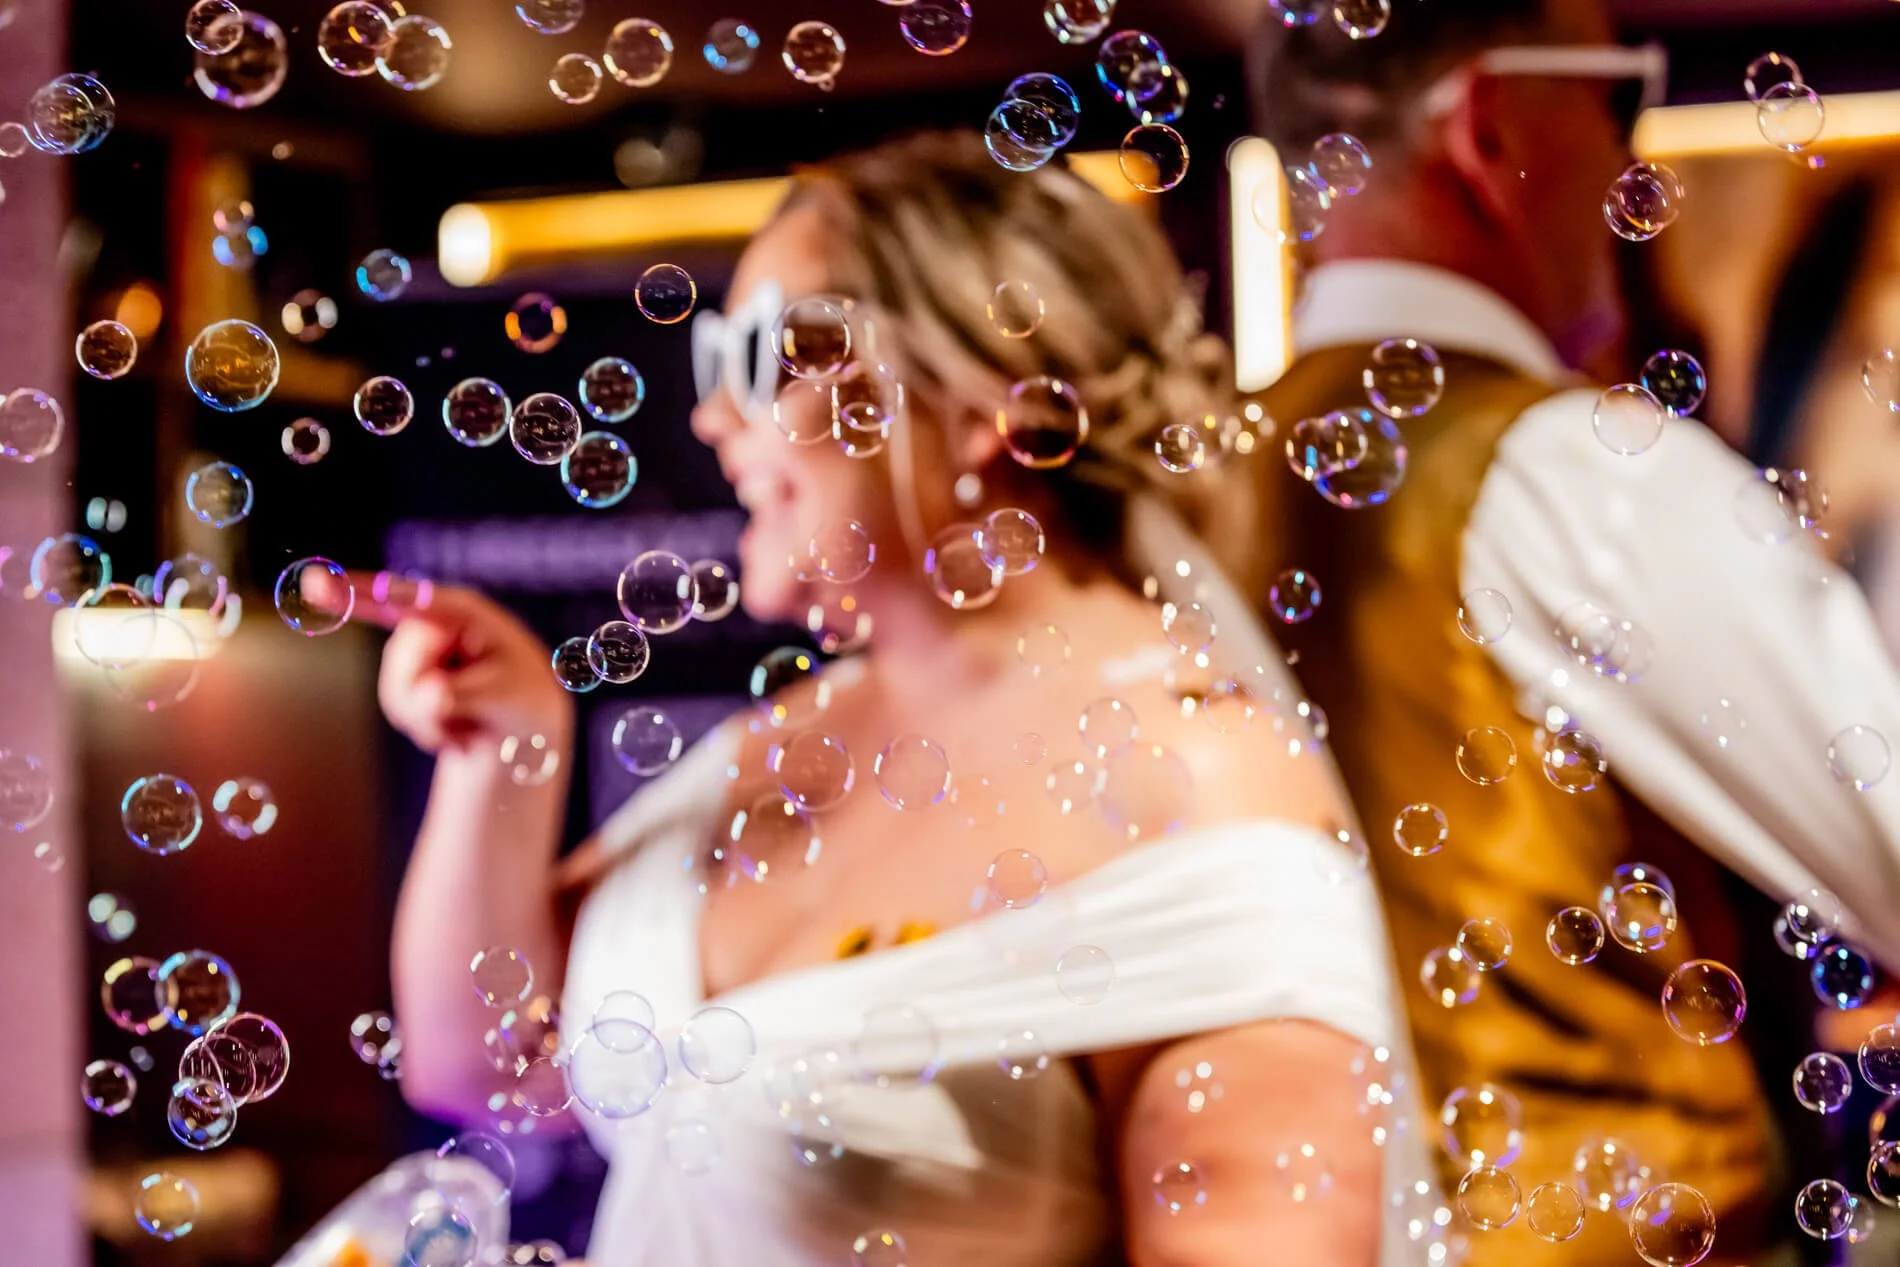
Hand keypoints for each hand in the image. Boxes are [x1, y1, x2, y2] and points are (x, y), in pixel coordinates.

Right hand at [306, 569, 569, 754]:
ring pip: (398, 694)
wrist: (522, 720)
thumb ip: (463, 693)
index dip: (360, 592)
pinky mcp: (404, 677)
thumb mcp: (506, 694)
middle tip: (473, 710)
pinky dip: (429, 728)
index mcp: (462, 610)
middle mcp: (431, 622)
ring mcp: (413, 650)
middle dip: (434, 698)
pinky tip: (457, 726)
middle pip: (404, 665)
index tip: (316, 583)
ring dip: (434, 719)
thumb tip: (427, 695)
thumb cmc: (522, 693)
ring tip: (470, 718)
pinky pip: (398, 708)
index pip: (407, 599)